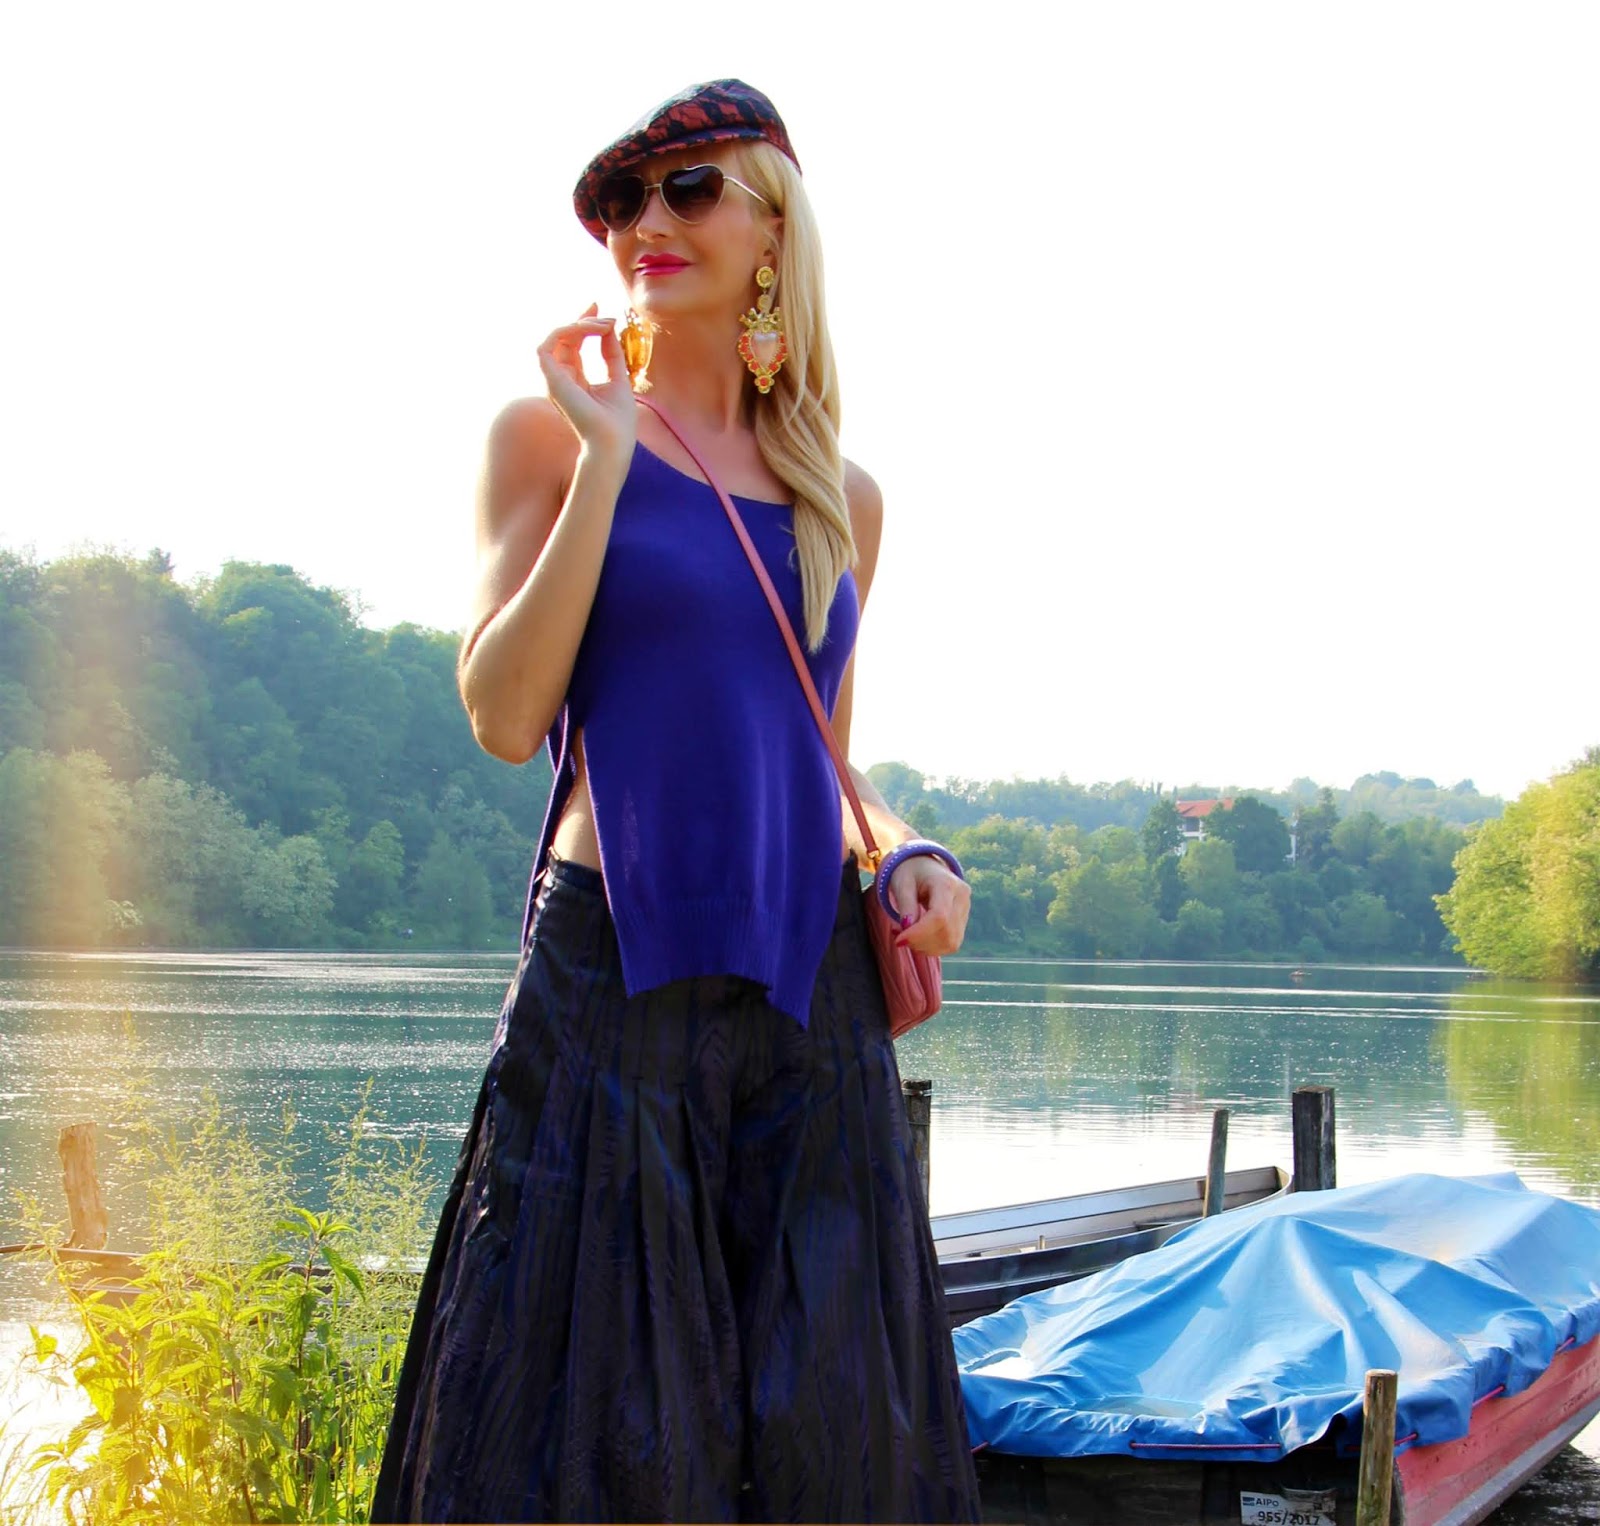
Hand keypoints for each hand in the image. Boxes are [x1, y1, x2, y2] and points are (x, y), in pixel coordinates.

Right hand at [535, 303, 635, 464]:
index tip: (601, 310)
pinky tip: (591, 328)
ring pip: (557, 337)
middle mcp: (560, 379)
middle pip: (564, 338)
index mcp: (574, 381)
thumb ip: (612, 354)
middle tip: (606, 314)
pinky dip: (568, 331)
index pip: (573, 345)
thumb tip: (609, 327)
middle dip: (583, 319)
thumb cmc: (618, 421)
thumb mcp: (618, 378)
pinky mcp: (551, 380)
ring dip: (580, 325)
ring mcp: (553, 380)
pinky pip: (549, 344)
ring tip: (604, 324)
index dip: (584, 324)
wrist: (612, 443)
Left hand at [886, 855, 970, 956]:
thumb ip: (906, 906)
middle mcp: (962, 897)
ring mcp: (966, 910)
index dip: (919, 934)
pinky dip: (932, 947)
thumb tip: (907, 930)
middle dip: (920, 942)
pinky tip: (918, 937)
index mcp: (947, 883)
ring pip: (951, 942)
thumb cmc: (910, 872)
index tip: (899, 940)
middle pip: (946, 933)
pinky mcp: (963, 921)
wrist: (924, 865)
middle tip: (900, 936)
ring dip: (926, 947)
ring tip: (908, 935)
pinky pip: (951, 943)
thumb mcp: (902, 884)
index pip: (939, 917)